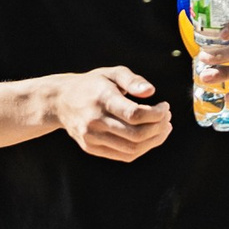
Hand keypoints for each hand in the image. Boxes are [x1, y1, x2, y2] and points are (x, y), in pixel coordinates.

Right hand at [51, 67, 172, 162]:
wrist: (60, 102)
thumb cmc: (93, 85)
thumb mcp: (111, 73)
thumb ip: (132, 80)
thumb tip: (150, 91)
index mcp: (102, 99)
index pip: (134, 114)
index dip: (157, 114)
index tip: (165, 106)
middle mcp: (95, 121)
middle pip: (136, 134)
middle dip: (159, 127)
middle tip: (167, 117)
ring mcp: (91, 137)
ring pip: (132, 149)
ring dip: (155, 140)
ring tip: (164, 128)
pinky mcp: (91, 148)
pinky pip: (124, 156)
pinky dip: (142, 149)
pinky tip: (151, 137)